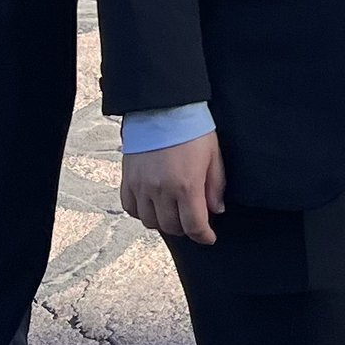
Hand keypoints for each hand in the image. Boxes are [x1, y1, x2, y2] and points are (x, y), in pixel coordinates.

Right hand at [120, 130, 224, 244]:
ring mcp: (142, 186)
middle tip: (192, 220)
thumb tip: (216, 210)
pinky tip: (152, 205)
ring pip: (150, 222)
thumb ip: (215, 186)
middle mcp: (162, 190)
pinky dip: (142, 212)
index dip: (203, 237)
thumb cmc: (191, 129)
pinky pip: (131, 208)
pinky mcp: (128, 179)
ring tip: (172, 212)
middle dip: (185, 228)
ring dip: (164, 222)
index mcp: (187, 186)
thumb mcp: (213, 156)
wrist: (161, 107)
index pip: (194, 226)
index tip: (208, 237)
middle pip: (171, 227)